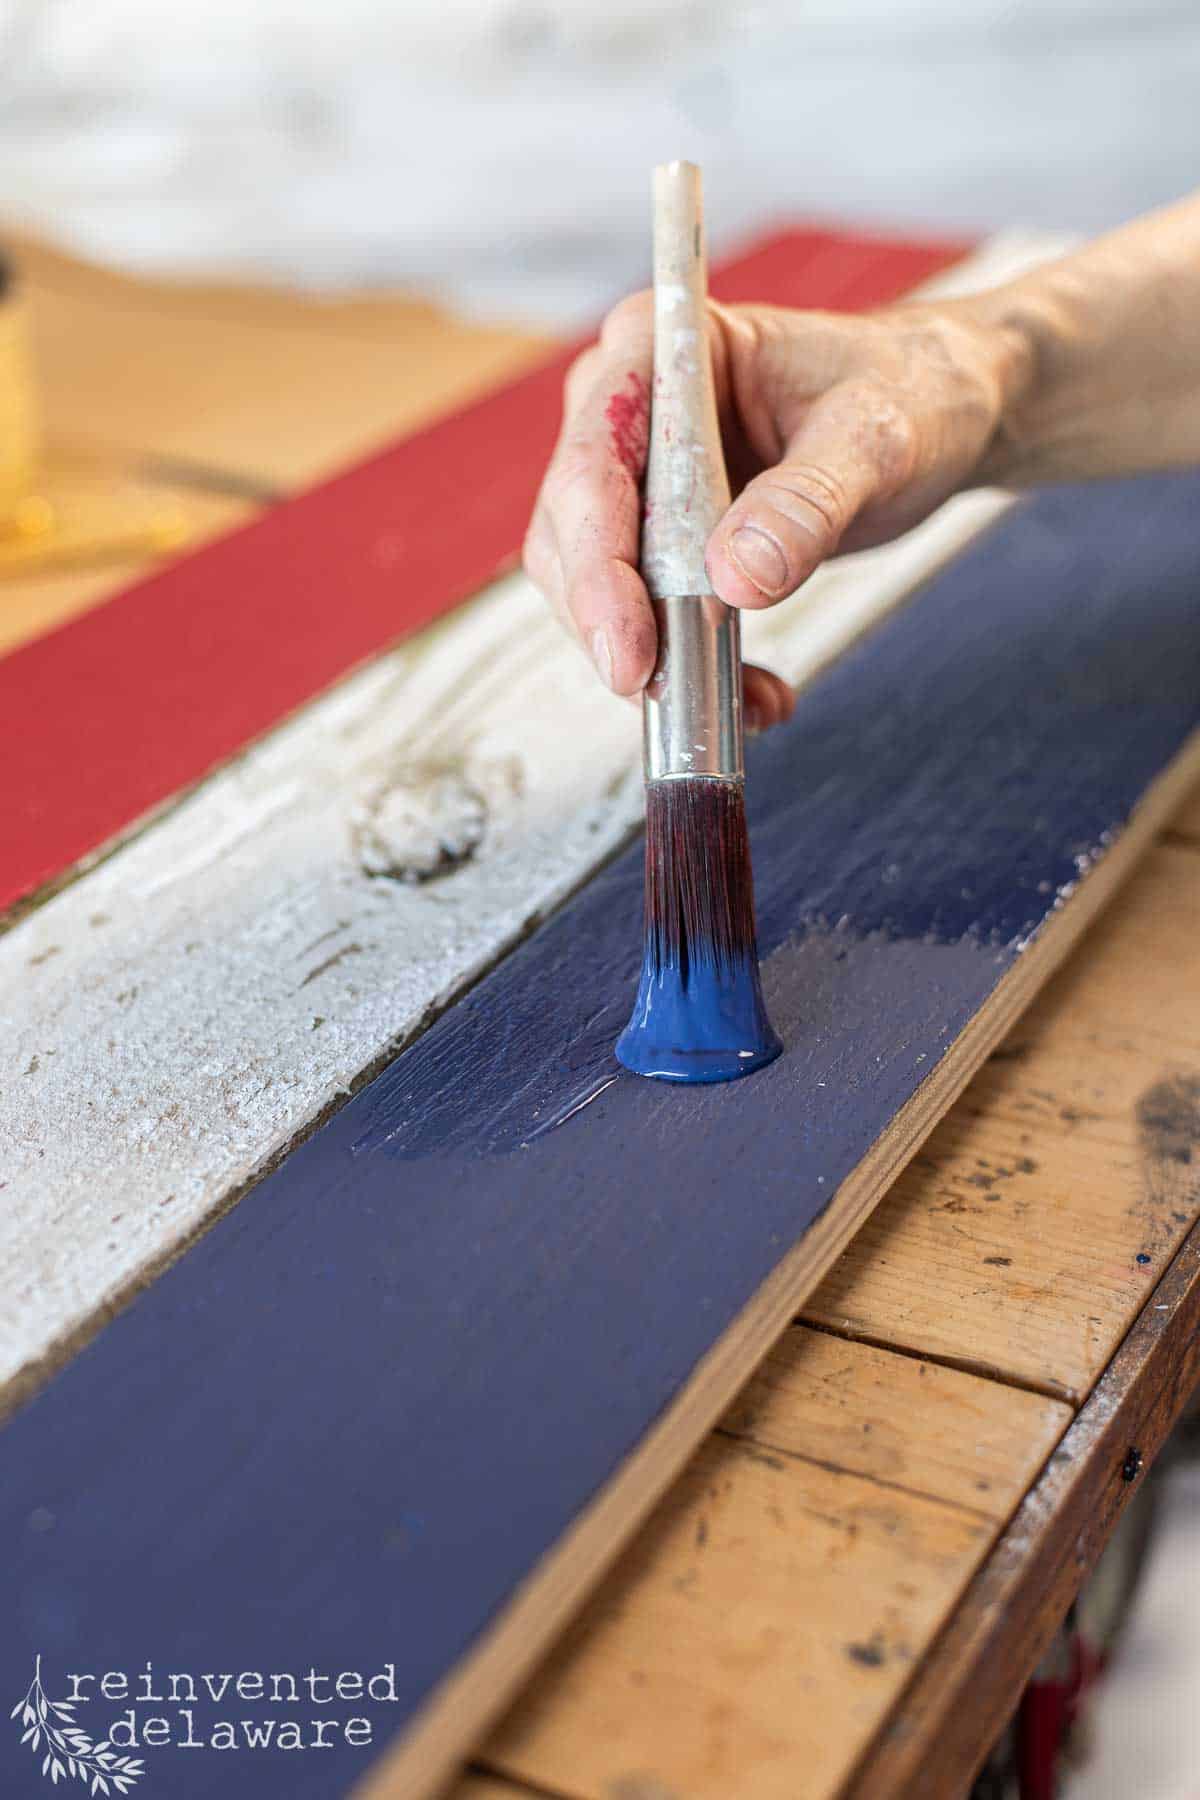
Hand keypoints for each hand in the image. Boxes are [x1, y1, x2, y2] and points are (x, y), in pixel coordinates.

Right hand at [524, 291, 1029, 728]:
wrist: (940, 415)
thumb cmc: (910, 396)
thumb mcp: (874, 442)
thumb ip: (806, 503)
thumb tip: (736, 579)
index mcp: (660, 349)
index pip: (592, 464)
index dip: (597, 566)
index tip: (630, 653)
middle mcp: (627, 407)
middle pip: (572, 535)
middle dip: (615, 626)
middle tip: (668, 692)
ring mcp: (637, 476)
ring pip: (595, 588)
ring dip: (659, 658)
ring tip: (749, 702)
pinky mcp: (661, 536)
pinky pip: (646, 614)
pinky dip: (693, 667)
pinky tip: (757, 695)